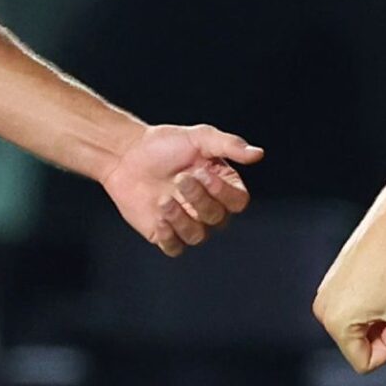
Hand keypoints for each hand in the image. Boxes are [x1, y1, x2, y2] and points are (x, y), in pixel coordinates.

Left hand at [98, 124, 260, 255]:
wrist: (126, 155)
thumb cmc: (165, 144)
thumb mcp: (199, 137)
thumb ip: (229, 145)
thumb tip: (258, 154)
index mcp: (221, 185)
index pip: (238, 201)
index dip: (223, 192)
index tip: (202, 172)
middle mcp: (207, 207)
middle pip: (217, 218)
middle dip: (198, 199)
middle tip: (180, 178)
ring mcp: (186, 222)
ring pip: (197, 236)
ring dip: (182, 219)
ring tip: (163, 199)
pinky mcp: (164, 234)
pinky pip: (174, 248)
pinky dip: (169, 237)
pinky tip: (158, 218)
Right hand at [313, 201, 385, 378]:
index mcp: (336, 322)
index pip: (365, 363)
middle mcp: (324, 310)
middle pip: (359, 347)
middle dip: (382, 332)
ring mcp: (326, 296)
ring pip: (358, 329)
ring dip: (377, 318)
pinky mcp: (331, 284)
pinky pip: (353, 312)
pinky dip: (370, 305)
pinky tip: (379, 284)